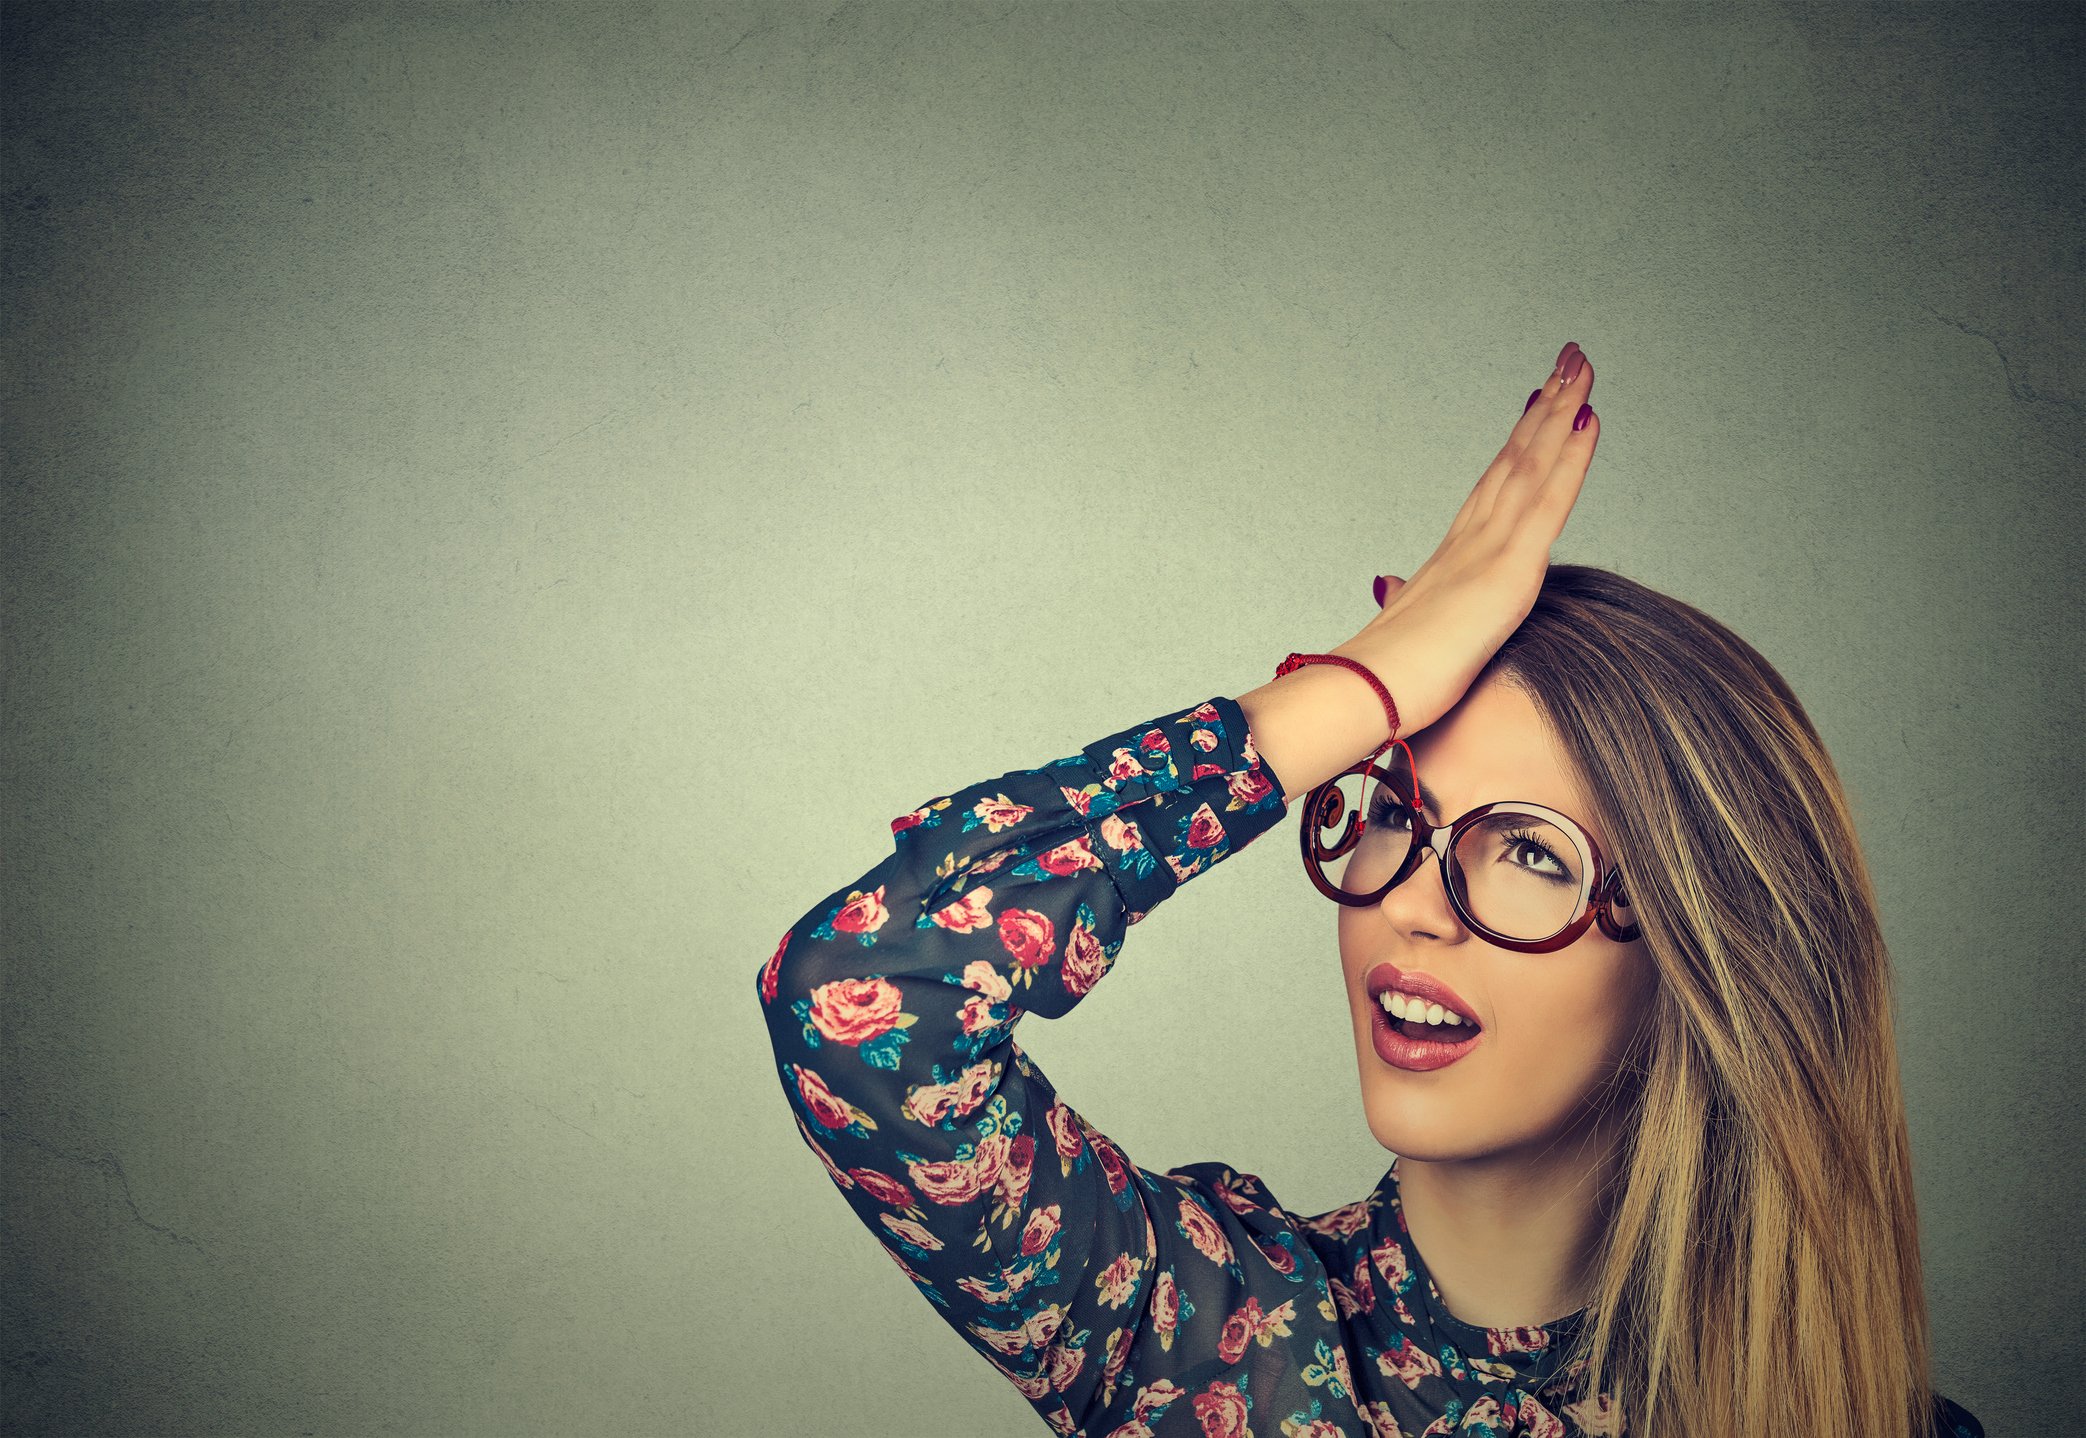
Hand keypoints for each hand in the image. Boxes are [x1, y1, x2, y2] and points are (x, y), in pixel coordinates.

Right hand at [1330, 344, 1599, 738]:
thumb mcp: (1400, 627)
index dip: (1521, 440)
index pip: (1495, 485)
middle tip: (1570, 357)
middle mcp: (1470, 539)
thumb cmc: (1380, 677)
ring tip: (1581, 364)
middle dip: (1546, 406)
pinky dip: (1571, 457)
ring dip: (1561, 409)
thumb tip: (1388, 585)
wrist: (1363, 693)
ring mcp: (1488, 549)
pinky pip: (1549, 502)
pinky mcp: (1507, 571)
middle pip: (1515, 458)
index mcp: (1452, 555)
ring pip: (1532, 463)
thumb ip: (1401, 599)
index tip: (1540, 398)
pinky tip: (1588, 418)